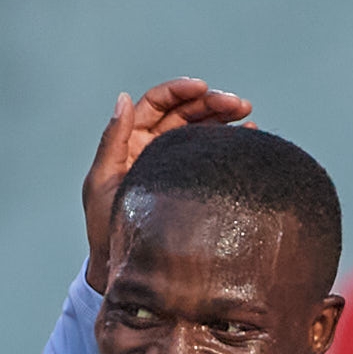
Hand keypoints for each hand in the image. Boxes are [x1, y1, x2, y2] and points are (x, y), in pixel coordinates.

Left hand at [82, 77, 252, 283]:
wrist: (126, 265)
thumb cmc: (107, 226)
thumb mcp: (103, 182)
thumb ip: (113, 141)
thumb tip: (123, 99)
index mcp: (131, 141)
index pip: (157, 104)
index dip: (178, 91)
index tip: (201, 88)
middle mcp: (153, 146)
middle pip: (185, 112)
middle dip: (211, 103)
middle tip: (239, 105)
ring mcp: (174, 162)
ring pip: (201, 128)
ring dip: (224, 117)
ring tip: (248, 116)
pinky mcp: (190, 180)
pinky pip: (211, 153)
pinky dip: (230, 141)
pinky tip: (249, 136)